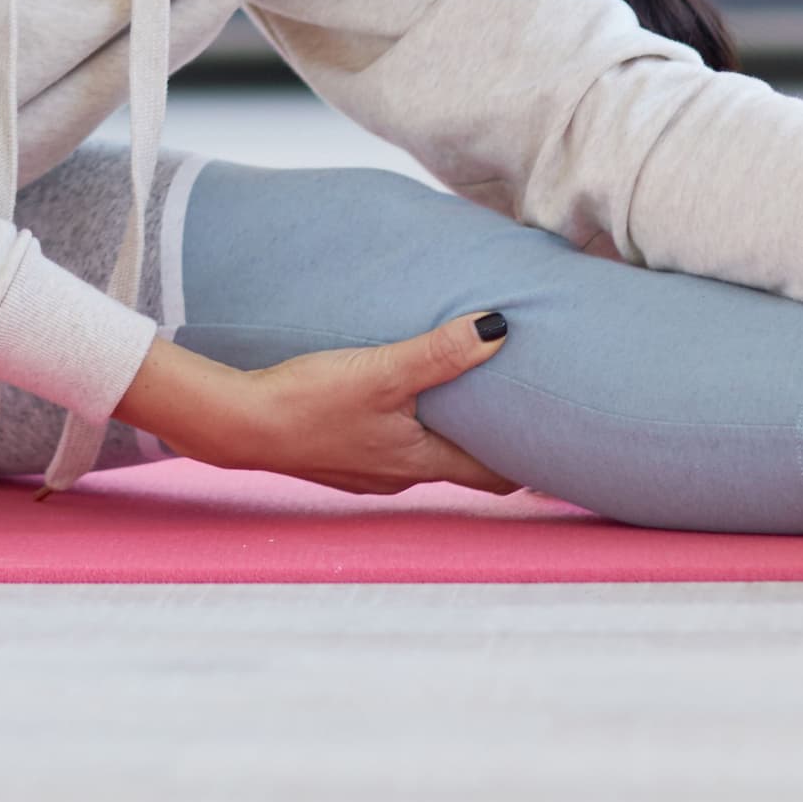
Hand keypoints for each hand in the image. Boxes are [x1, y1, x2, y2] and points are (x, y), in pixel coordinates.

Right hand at [111, 322, 518, 497]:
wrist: (238, 426)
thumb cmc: (309, 402)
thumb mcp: (382, 371)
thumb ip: (440, 352)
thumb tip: (500, 329)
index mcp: (421, 459)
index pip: (497, 472)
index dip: (532, 462)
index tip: (565, 447)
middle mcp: (400, 473)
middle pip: (467, 465)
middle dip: (497, 445)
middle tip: (528, 418)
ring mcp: (367, 469)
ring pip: (427, 455)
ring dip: (452, 435)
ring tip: (470, 404)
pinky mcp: (337, 455)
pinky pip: (390, 446)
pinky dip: (411, 430)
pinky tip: (399, 406)